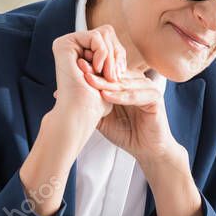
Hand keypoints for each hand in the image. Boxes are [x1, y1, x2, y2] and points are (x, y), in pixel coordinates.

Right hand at [50, 24, 126, 133]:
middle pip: (108, 32)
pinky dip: (103, 53)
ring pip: (104, 33)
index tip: (118, 75)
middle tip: (112, 76)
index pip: (110, 39)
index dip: (119, 55)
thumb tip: (120, 57)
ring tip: (106, 75)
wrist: (83, 114)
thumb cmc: (97, 104)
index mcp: (81, 53)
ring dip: (111, 56)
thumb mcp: (110, 79)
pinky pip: (96, 36)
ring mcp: (67, 45)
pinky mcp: (63, 44)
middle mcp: (73, 47)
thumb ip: (112, 64)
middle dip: (116, 54)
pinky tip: (97, 69)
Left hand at [78, 47, 183, 164]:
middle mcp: (138, 82)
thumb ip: (87, 102)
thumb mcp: (101, 115)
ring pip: (124, 83)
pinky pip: (136, 95)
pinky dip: (121, 96)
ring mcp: (149, 88)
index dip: (92, 69)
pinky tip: (107, 96)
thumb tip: (59, 93)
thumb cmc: (126, 132)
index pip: (108, 71)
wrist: (146, 149)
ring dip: (107, 82)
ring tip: (89, 80)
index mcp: (127, 82)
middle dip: (97, 71)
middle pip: (115, 74)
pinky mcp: (156, 98)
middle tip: (79, 68)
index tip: (75, 66)